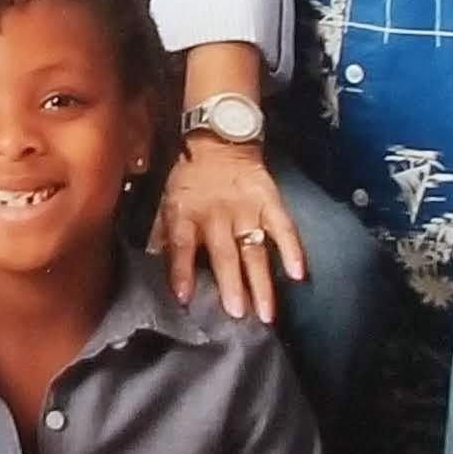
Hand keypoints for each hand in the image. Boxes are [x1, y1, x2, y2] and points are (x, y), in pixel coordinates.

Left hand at [152, 144, 305, 321]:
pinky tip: (298, 273)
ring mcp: (246, 209)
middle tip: (237, 314)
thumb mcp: (168, 200)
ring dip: (261, 282)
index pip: (182, 243)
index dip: (182, 270)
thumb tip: (153, 263)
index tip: (185, 297)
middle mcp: (217, 214)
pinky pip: (283, 227)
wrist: (219, 139)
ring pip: (255, 250)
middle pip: (224, 254)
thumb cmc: (190, 176)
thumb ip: (163, 233)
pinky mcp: (270, 202)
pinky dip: (293, 249)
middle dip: (231, 285)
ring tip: (266, 313)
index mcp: (187, 212)